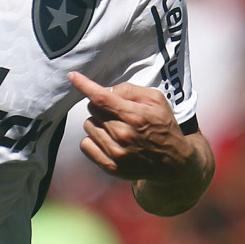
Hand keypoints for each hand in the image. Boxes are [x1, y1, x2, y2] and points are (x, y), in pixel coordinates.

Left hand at [67, 71, 194, 181]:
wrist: (172, 162)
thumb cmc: (162, 126)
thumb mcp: (156, 100)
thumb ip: (130, 90)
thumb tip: (106, 90)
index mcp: (134, 115)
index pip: (101, 97)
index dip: (84, 85)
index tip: (72, 76)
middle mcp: (123, 135)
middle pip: (93, 109)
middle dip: (101, 106)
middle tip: (117, 113)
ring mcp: (116, 153)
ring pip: (88, 126)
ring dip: (98, 123)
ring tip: (115, 128)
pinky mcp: (110, 166)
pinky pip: (85, 145)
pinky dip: (92, 139)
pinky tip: (108, 140)